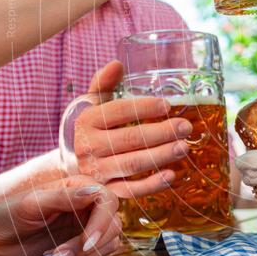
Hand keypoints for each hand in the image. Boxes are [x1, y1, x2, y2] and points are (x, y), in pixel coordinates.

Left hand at [0, 176, 119, 255]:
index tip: (85, 243)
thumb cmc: (7, 214)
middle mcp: (88, 205)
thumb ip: (64, 197)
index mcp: (79, 187)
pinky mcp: (83, 245)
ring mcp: (87, 225)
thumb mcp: (31, 204)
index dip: (102, 222)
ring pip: (109, 242)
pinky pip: (98, 255)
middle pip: (113, 224)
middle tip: (57, 255)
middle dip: (88, 245)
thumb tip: (95, 192)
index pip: (108, 201)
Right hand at [72, 61, 192, 197]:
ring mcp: (96, 172)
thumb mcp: (92, 104)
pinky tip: (172, 176)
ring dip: (160, 157)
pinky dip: (151, 186)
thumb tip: (117, 64)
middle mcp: (88, 147)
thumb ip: (104, 84)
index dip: (143, 107)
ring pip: (131, 165)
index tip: (167, 105)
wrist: (71, 164)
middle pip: (128, 140)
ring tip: (184, 147)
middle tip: (186, 127)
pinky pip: (129, 191)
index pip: (117, 112)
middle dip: (160, 133)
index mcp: (86, 121)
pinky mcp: (105, 191)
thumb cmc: (91, 129)